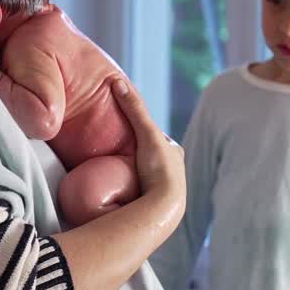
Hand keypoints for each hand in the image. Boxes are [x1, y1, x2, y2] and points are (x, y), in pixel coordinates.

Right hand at [109, 78, 184, 211]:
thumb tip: (117, 81)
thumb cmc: (159, 168)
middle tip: (118, 151)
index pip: (157, 137)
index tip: (127, 130)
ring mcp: (165, 189)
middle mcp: (175, 170)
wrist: (164, 207)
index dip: (144, 131)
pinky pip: (140, 192)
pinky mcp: (154, 205)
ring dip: (133, 172)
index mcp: (175, 153)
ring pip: (147, 175)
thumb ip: (134, 109)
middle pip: (152, 155)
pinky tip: (119, 191)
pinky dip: (130, 188)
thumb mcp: (147, 133)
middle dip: (139, 153)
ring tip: (114, 171)